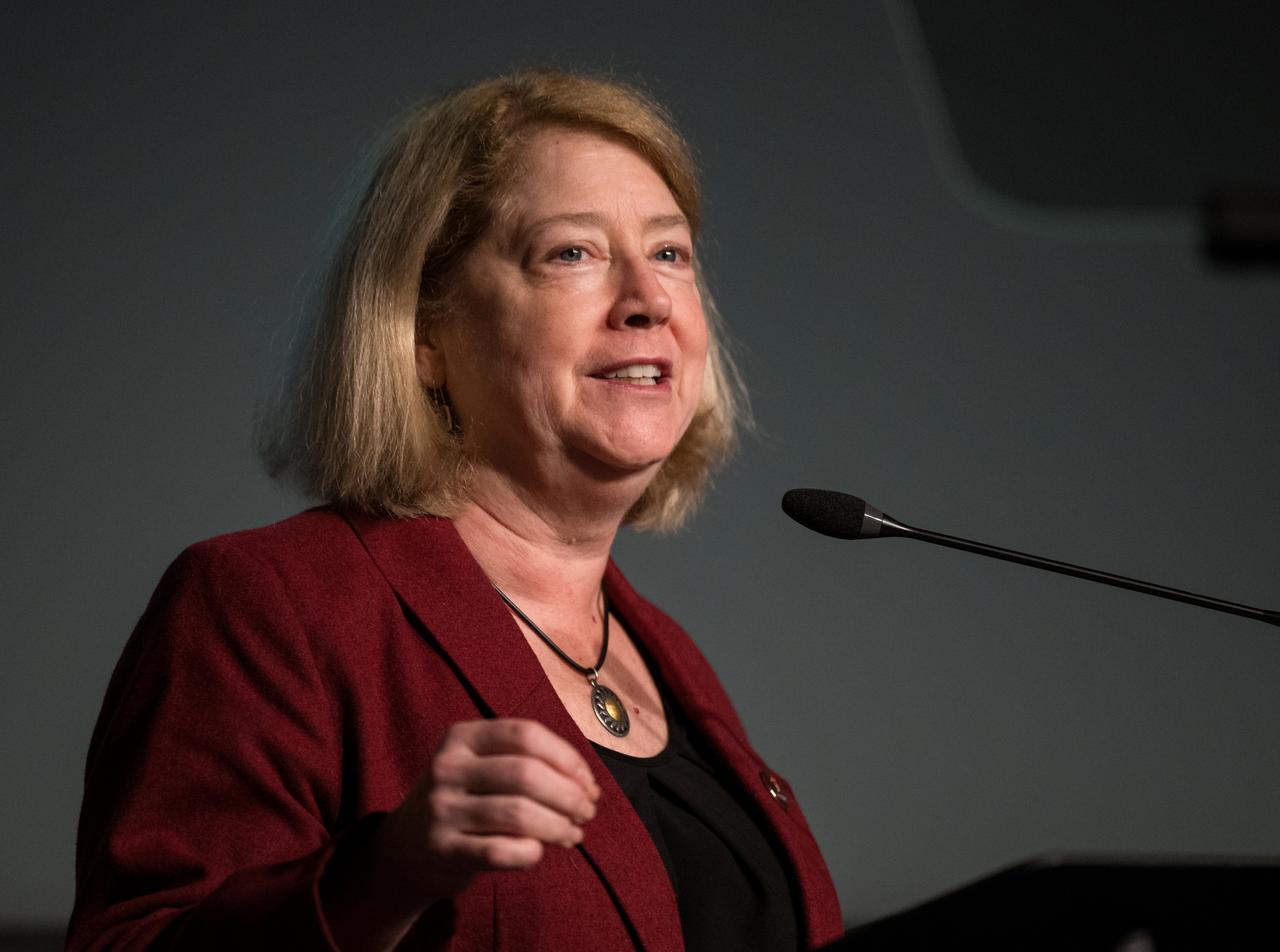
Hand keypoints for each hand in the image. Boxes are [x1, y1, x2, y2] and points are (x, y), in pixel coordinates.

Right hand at [381, 718, 600, 900]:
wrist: (405, 849)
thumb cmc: (463, 801)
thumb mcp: (480, 766)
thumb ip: (526, 763)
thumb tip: (586, 784)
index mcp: (462, 737)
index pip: (526, 735)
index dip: (567, 758)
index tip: (589, 783)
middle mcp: (447, 768)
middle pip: (526, 774)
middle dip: (569, 795)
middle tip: (587, 812)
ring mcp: (442, 809)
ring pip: (518, 814)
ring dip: (558, 826)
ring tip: (573, 834)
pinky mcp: (443, 850)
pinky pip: (501, 851)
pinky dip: (531, 853)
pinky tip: (539, 851)